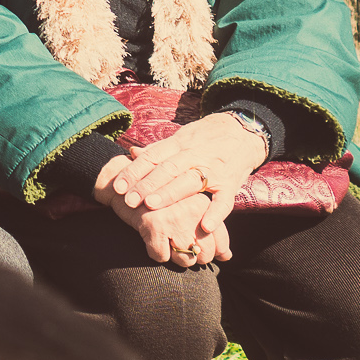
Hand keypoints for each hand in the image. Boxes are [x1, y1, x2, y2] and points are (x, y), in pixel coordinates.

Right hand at [96, 158, 230, 265]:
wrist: (122, 180)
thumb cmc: (159, 197)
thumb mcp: (188, 205)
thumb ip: (211, 228)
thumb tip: (227, 256)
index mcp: (202, 201)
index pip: (219, 237)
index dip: (212, 249)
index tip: (200, 249)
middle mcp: (192, 208)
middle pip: (205, 252)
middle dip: (194, 257)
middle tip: (182, 249)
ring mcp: (173, 217)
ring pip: (186, 258)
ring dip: (177, 258)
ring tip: (168, 244)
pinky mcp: (153, 225)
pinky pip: (161, 256)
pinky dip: (155, 253)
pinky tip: (151, 240)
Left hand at [108, 113, 268, 211]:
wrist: (242, 132)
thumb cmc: (204, 138)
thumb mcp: (180, 138)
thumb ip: (158, 149)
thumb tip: (131, 153)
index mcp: (179, 144)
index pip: (152, 157)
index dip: (134, 171)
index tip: (118, 186)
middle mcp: (194, 156)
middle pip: (167, 169)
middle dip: (147, 185)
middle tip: (129, 200)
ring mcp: (213, 170)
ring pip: (189, 182)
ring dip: (170, 194)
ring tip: (151, 206)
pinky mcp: (230, 184)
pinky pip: (224, 201)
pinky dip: (216, 213)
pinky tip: (205, 226)